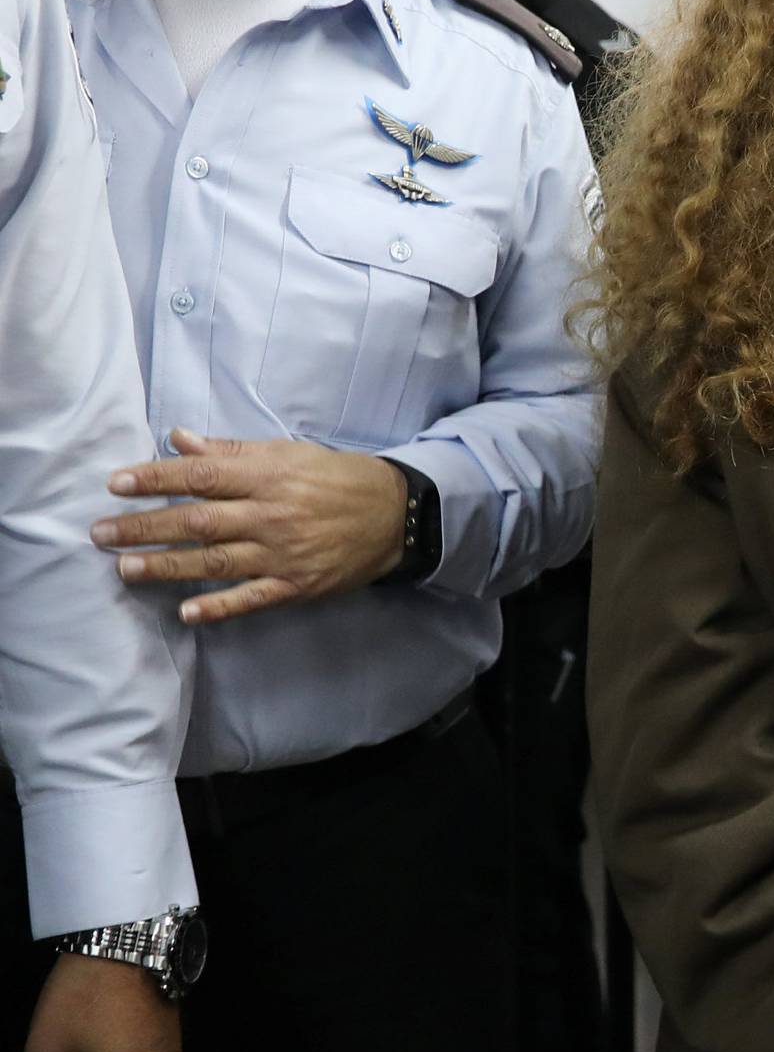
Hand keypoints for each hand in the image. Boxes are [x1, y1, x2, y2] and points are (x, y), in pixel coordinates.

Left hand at [92, 429, 408, 624]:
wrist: (395, 514)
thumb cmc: (335, 478)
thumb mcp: (288, 452)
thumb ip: (232, 451)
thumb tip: (178, 440)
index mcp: (268, 475)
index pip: (201, 476)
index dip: (156, 479)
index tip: (117, 484)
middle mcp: (271, 514)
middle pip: (198, 521)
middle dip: (145, 527)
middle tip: (100, 533)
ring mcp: (283, 554)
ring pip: (215, 561)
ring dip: (167, 566)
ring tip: (125, 568)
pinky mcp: (297, 585)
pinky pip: (252, 599)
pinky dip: (220, 606)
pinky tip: (187, 612)